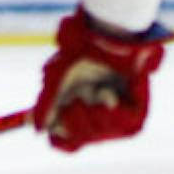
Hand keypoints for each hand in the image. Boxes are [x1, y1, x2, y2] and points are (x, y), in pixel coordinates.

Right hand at [34, 8, 170, 152]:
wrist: (109, 37)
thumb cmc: (80, 55)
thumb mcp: (55, 80)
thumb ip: (44, 106)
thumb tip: (36, 129)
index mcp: (75, 107)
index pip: (65, 135)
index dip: (59, 134)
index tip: (55, 126)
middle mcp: (95, 112)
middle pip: (81, 136)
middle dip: (76, 119)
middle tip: (77, 99)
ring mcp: (117, 112)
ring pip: (102, 132)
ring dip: (94, 111)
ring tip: (98, 89)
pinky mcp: (137, 109)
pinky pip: (123, 125)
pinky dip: (112, 112)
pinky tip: (110, 95)